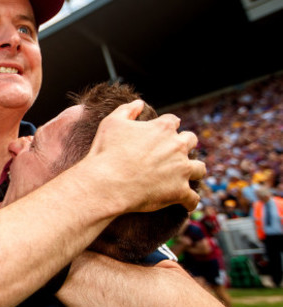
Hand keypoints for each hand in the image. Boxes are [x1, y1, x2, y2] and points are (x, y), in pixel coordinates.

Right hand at [87, 100, 205, 212]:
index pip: (173, 121)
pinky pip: (193, 198)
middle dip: (185, 145)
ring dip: (193, 171)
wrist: (107, 183)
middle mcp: (177, 147)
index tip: (163, 132)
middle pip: (191, 141)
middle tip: (175, 153)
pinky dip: (190, 201)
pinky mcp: (180, 192)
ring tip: (186, 177)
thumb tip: (139, 103)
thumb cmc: (107, 152)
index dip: (168, 126)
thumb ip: (127, 110)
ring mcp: (181, 170)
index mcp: (162, 128)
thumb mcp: (111, 123)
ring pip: (199, 169)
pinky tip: (186, 203)